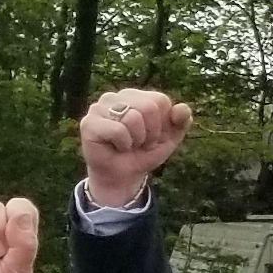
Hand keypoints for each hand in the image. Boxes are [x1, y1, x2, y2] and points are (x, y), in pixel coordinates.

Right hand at [78, 88, 191, 211]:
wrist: (124, 176)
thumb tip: (184, 108)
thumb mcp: (169, 138)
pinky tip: (116, 147)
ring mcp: (99, 108)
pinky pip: (118, 130)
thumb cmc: (143, 153)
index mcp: (135, 96)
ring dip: (137, 139)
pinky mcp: (89, 123)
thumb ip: (181, 121)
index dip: (162, 124)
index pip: (161, 100)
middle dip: (151, 132)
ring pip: (133, 117)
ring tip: (128, 144)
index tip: (152, 136)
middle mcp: (115, 97)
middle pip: (148, 107)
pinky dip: (124, 144)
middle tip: (140, 143)